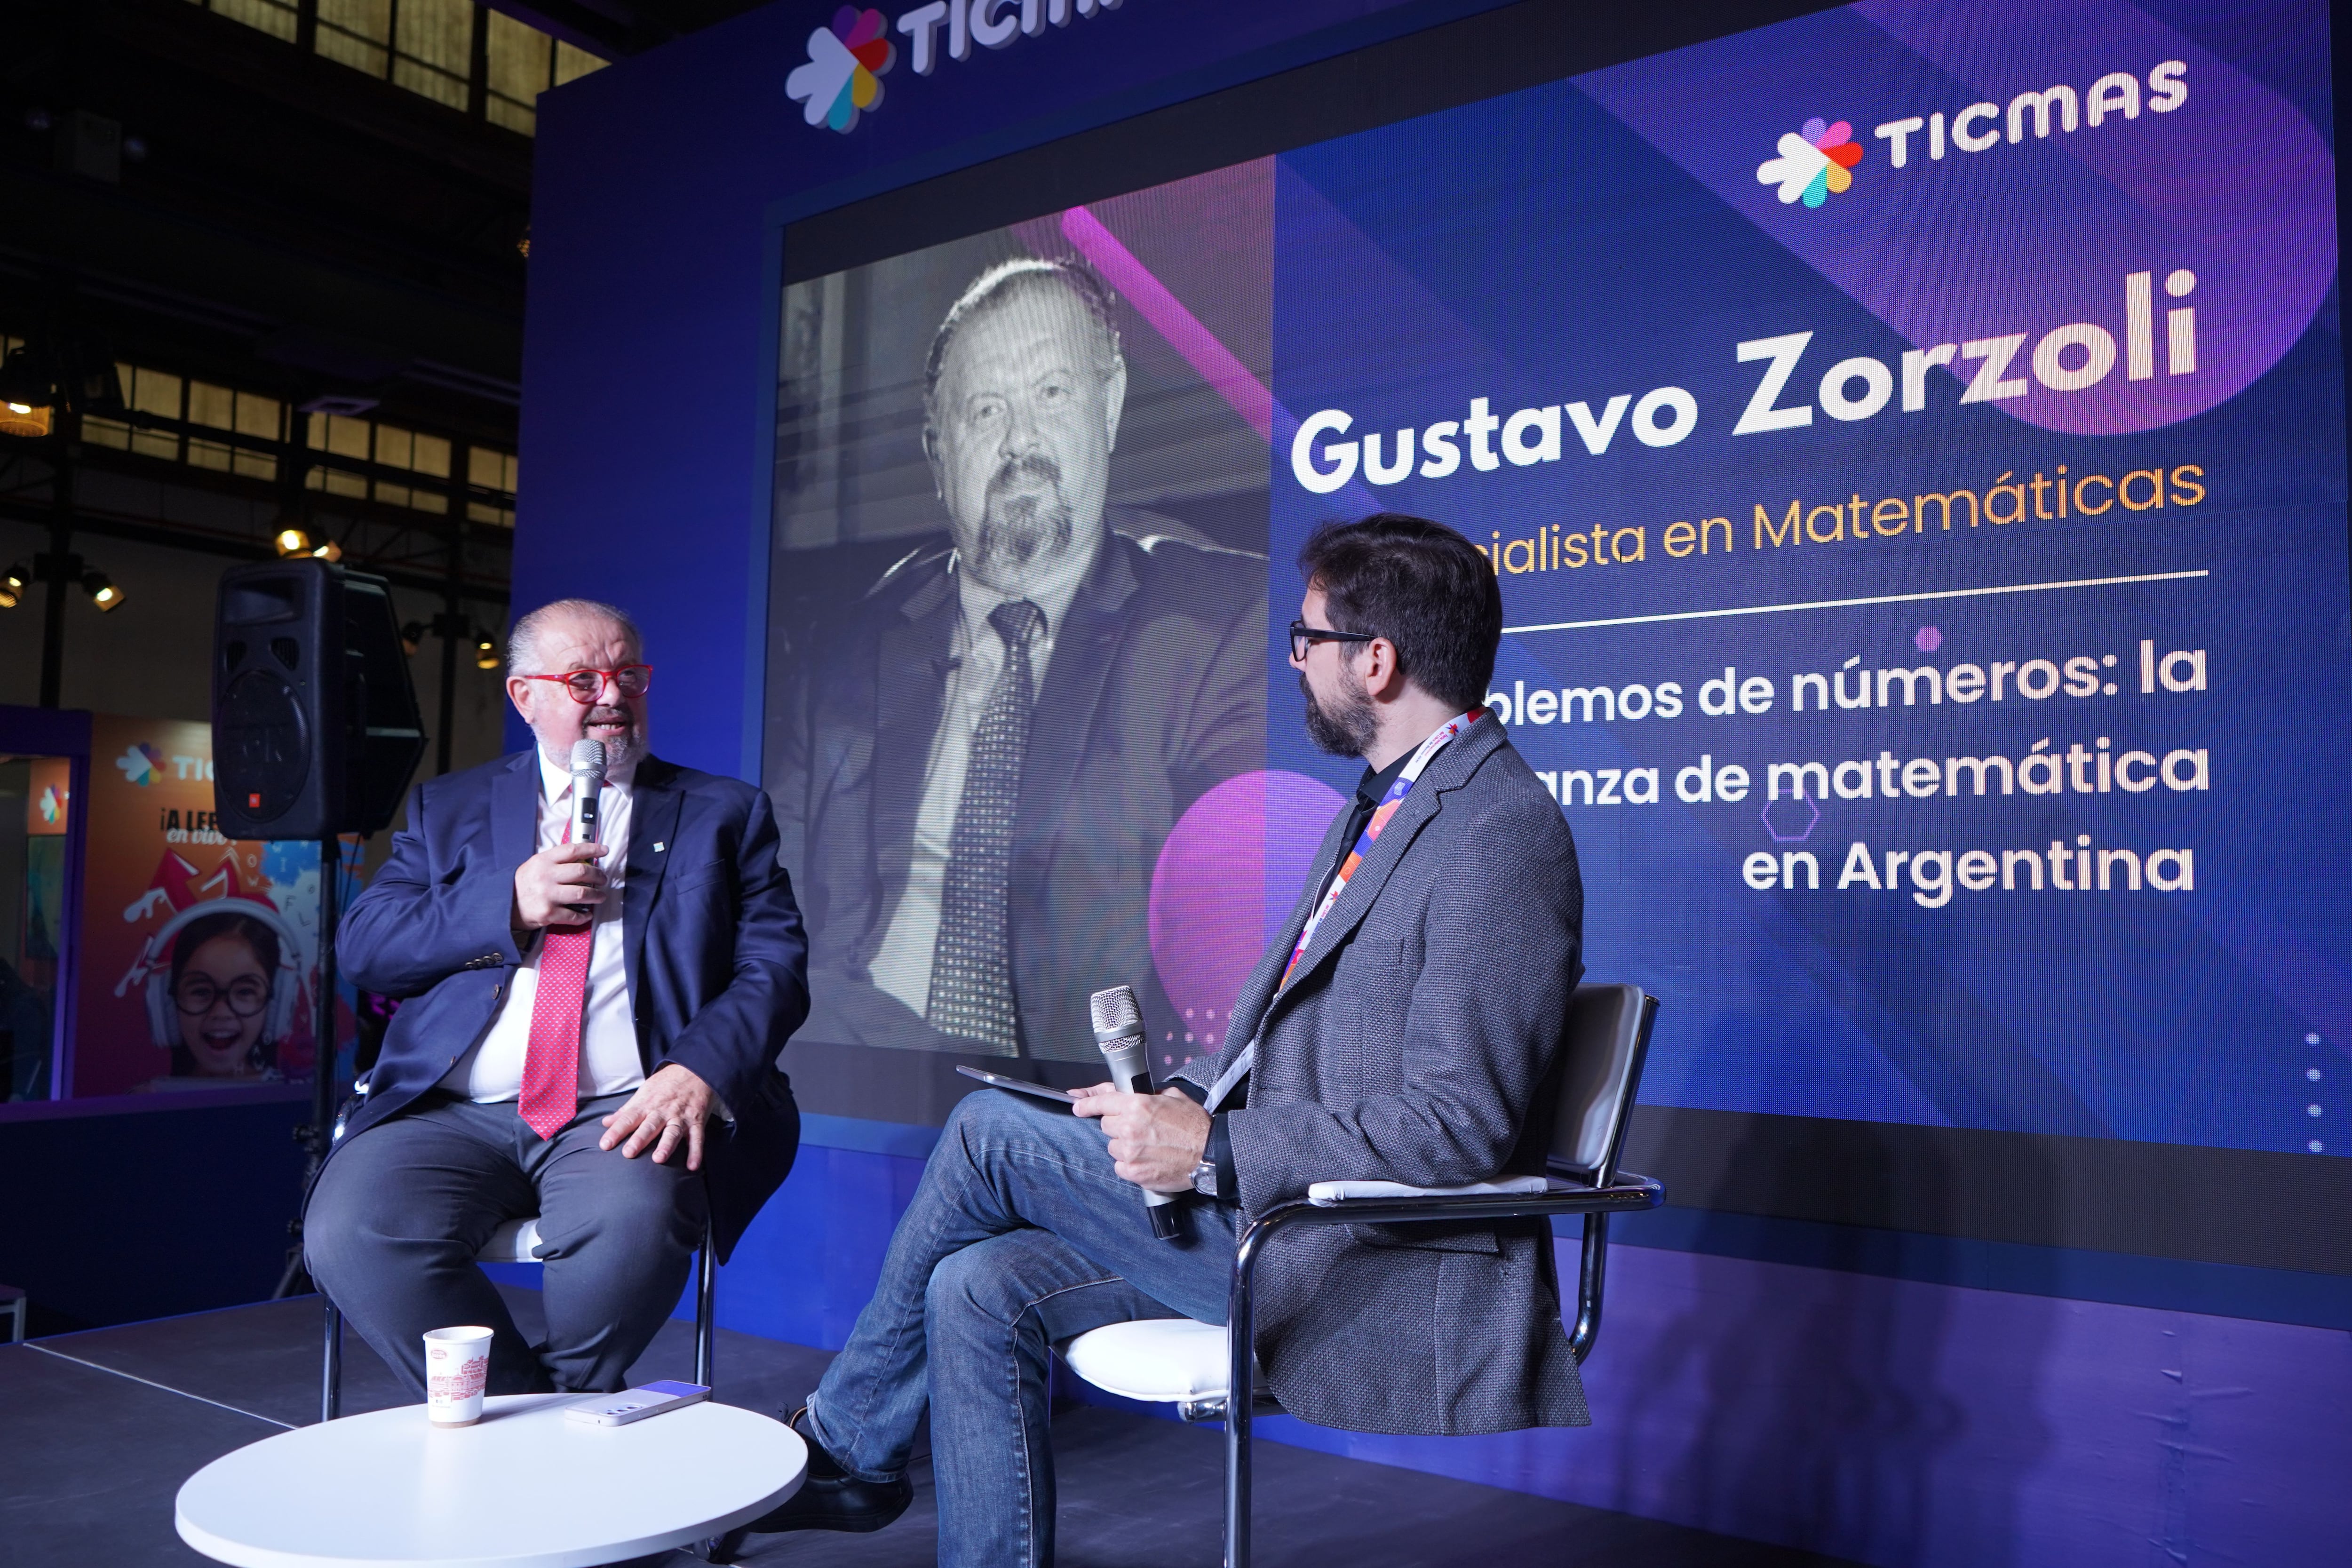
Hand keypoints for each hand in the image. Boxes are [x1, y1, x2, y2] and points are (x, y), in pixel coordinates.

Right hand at [512, 841, 610, 930]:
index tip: (604, 851)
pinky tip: (587, 914)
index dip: (592, 849)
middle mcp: (546, 876)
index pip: (573, 850)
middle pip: (582, 871)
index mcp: (543, 861)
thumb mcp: (535, 865)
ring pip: (582, 893)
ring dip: (596, 895)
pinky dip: (584, 916)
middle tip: (603, 879)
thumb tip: (584, 859)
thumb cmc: (523, 883)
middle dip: (598, 875)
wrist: (503, 904)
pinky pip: (573, 915)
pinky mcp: (548, 913)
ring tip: (600, 896)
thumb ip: (556, 861)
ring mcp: (547, 895)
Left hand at [600, 1064, 713, 1168]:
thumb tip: (606, 1123)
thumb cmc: (665, 1084)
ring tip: (658, 1159)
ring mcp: (681, 1116)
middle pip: (649, 1126)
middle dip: (639, 1139)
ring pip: (673, 1131)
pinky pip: (697, 1138)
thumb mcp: (644, 1092)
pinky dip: (696, 1152)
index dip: (616, 1131)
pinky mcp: (697, 1121)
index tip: (605, 1145)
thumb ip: (626, 1110)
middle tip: (628, 1153)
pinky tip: (693, 1165)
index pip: (628, 1119)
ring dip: (666, 1145)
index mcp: (647, 1105)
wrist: (694, 1070)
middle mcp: (663, 1111)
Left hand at [1074, 1085, 1208, 1192]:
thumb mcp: (1172, 1096)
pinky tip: (1147, 1160)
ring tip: (1148, 1147)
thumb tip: (1127, 1094)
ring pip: (1112, 1147)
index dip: (1087, 1103)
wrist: (1210, 1153)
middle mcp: (1129, 1127)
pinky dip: (1130, 1164)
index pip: (1102, 1102)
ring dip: (1125, 1146)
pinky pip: (1120, 1166)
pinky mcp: (1133, 1172)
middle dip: (1119, 1126)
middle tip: (1140, 1129)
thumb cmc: (1195, 1125)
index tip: (1077, 1104)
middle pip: (1106, 1125)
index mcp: (1137, 1105)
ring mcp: (1129, 1152)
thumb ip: (1146, 1094)